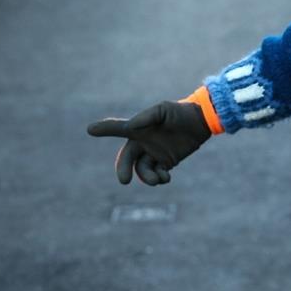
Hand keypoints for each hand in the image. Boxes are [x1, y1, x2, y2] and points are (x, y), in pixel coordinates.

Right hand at [87, 101, 211, 184]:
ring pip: (142, 170)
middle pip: (126, 159)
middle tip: (124, 181)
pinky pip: (157, 174)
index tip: (90, 129)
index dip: (104, 129)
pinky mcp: (166, 162)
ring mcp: (153, 153)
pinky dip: (160, 178)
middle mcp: (143, 142)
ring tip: (159, 179)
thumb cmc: (180, 112)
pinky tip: (166, 177)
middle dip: (122, 170)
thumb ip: (147, 117)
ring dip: (147, 178)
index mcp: (138, 129)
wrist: (201, 121)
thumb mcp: (164, 110)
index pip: (117, 128)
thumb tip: (131, 125)